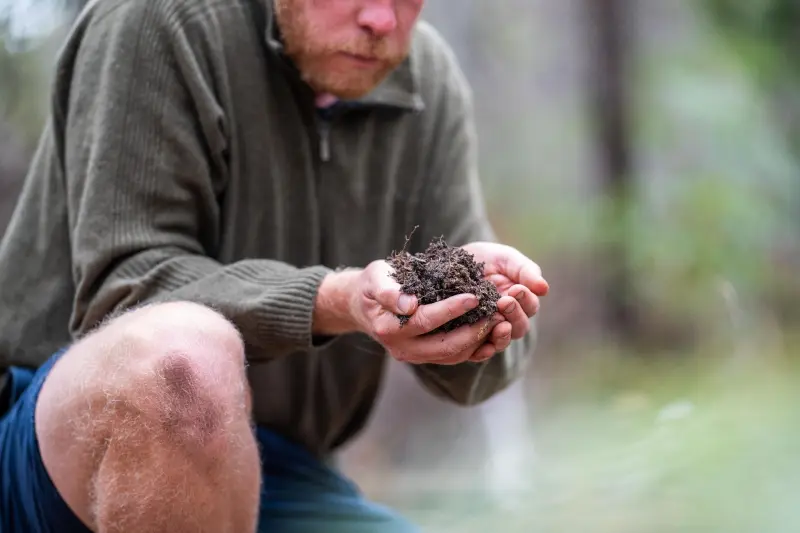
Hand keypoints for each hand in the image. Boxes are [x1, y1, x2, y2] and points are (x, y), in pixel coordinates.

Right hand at [347, 260, 505, 364]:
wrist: (364, 304)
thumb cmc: (373, 284)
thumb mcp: (376, 278)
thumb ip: (388, 290)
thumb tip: (409, 306)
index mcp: (388, 327)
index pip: (426, 321)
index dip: (452, 309)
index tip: (474, 295)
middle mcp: (402, 348)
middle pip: (445, 346)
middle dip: (473, 330)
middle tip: (495, 311)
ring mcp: (415, 356)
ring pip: (453, 356)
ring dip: (478, 340)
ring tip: (496, 319)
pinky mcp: (426, 357)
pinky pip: (454, 357)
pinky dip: (474, 346)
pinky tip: (488, 328)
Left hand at [459, 242, 548, 362]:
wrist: (451, 263)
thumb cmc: (484, 258)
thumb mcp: (505, 258)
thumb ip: (525, 271)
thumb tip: (544, 288)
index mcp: (519, 300)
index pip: (530, 307)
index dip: (526, 300)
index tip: (516, 289)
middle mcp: (507, 318)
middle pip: (520, 327)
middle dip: (514, 314)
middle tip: (504, 301)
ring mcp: (489, 329)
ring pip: (503, 341)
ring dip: (503, 335)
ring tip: (498, 323)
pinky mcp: (470, 337)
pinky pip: (479, 352)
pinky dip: (483, 352)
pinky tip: (483, 347)